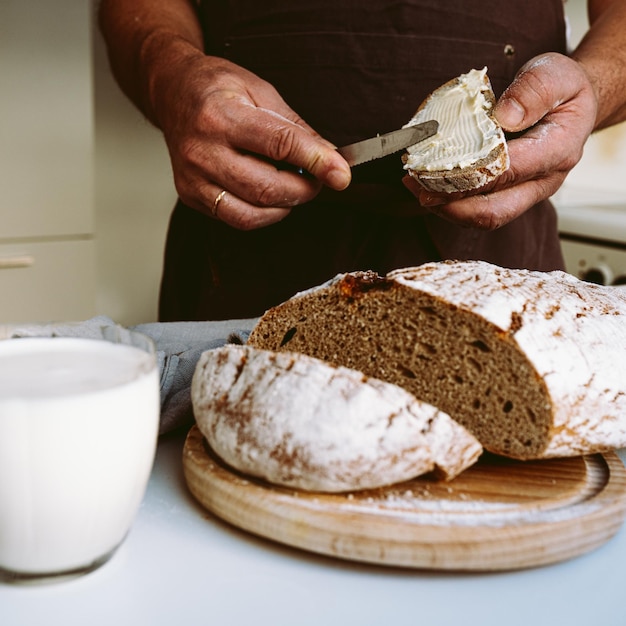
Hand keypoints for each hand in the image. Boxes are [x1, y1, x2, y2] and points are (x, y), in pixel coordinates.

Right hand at [150, 50, 350, 229]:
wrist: (173, 93)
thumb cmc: (218, 88)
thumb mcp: (260, 90)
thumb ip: (295, 127)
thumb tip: (329, 158)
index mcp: (221, 114)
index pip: (278, 144)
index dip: (316, 161)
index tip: (341, 174)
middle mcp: (203, 150)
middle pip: (266, 188)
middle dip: (304, 190)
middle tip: (317, 180)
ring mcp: (193, 177)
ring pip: (252, 212)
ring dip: (286, 206)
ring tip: (294, 188)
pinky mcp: (190, 195)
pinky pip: (236, 219)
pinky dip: (264, 214)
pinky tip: (271, 197)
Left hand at [402, 53, 597, 228]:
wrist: (574, 105)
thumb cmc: (563, 88)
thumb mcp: (556, 72)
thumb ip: (533, 90)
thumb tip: (505, 116)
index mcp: (557, 151)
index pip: (507, 172)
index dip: (468, 175)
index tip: (433, 170)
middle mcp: (543, 181)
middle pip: (493, 211)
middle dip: (450, 205)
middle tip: (417, 188)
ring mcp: (527, 193)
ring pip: (484, 216)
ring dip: (446, 208)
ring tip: (415, 186)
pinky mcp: (512, 195)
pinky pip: (480, 208)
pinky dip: (452, 202)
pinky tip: (429, 185)